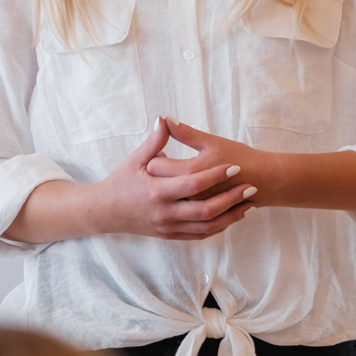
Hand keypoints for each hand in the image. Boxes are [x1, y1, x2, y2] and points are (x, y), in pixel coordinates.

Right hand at [87, 118, 257, 240]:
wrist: (105, 212)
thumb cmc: (121, 182)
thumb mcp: (135, 161)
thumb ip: (154, 142)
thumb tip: (166, 118)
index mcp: (157, 192)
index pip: (194, 184)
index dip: (216, 175)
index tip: (235, 166)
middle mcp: (165, 213)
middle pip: (206, 210)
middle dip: (231, 198)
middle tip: (250, 186)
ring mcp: (168, 227)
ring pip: (207, 226)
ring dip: (231, 216)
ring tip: (249, 204)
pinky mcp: (170, 236)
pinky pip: (199, 235)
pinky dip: (218, 227)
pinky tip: (232, 217)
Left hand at [144, 120, 273, 205]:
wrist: (265, 181)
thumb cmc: (240, 158)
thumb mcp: (212, 142)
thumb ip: (185, 132)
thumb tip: (165, 118)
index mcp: (190, 172)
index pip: (155, 166)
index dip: (156, 157)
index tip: (163, 153)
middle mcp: (190, 194)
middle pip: (158, 183)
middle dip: (158, 174)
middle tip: (164, 166)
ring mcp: (197, 210)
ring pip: (168, 201)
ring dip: (167, 190)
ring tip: (174, 180)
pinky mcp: (203, 219)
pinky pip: (181, 214)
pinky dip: (179, 204)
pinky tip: (185, 195)